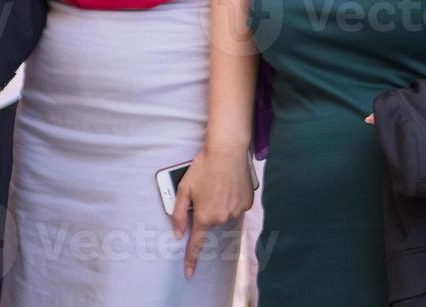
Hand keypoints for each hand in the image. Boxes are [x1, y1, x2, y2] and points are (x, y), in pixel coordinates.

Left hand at [171, 146, 252, 279]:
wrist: (228, 151)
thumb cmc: (204, 167)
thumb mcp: (184, 189)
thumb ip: (178, 214)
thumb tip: (178, 233)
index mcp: (204, 216)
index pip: (196, 244)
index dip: (191, 260)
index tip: (189, 274)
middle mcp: (222, 218)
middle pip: (211, 222)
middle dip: (206, 210)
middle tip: (206, 190)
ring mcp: (237, 211)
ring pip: (224, 214)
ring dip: (220, 204)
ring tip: (219, 184)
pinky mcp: (247, 203)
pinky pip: (236, 207)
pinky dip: (232, 199)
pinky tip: (229, 185)